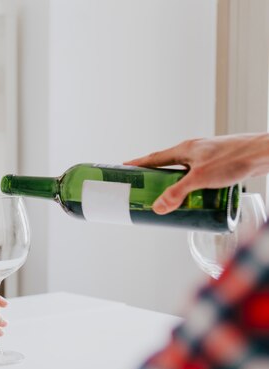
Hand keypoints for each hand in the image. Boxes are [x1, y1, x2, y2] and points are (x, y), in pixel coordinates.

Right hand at [125, 133, 268, 213]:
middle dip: (153, 176)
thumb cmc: (234, 160)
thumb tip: (158, 208)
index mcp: (184, 149)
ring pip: (183, 170)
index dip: (138, 164)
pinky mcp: (218, 164)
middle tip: (142, 188)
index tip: (124, 168)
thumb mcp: (200, 179)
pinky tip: (193, 195)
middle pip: (167, 164)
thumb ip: (177, 193)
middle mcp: (194, 151)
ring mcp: (206, 157)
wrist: (263, 154)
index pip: (154, 157)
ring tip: (166, 196)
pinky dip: (189, 184)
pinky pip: (196, 175)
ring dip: (172, 182)